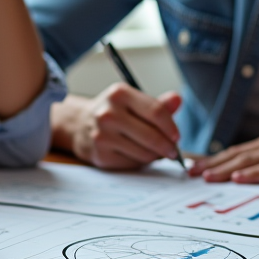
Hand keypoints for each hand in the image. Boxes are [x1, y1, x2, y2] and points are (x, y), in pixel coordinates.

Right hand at [55, 87, 182, 169]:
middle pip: (151, 135)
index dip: (171, 127)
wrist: (80, 124)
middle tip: (173, 151)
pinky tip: (136, 154)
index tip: (176, 137)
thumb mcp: (134, 102)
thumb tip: (178, 99)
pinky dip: (140, 162)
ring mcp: (102, 135)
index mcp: (120, 94)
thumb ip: (158, 104)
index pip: (156, 112)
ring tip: (153, 151)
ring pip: (143, 153)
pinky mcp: (100, 154)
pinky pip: (132, 163)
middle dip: (167, 146)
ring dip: (154, 156)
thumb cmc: (115, 112)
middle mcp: (108, 113)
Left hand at [188, 125, 258, 182]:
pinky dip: (254, 173)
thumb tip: (250, 172)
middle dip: (210, 164)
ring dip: (224, 169)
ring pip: (248, 162)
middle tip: (188, 173)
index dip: (212, 159)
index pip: (235, 152)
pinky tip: (239, 178)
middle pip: (235, 156)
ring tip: (205, 176)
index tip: (193, 166)